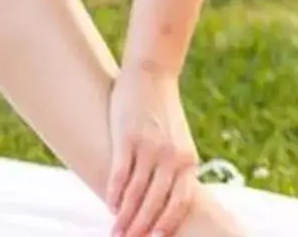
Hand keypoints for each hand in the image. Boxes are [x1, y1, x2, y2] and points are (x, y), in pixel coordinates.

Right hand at [104, 69, 201, 236]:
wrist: (152, 76)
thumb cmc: (163, 115)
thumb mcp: (178, 143)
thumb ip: (174, 170)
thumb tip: (163, 202)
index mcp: (189, 159)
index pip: (181, 201)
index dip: (167, 224)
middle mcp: (172, 156)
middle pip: (156, 202)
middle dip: (140, 227)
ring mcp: (151, 148)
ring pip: (136, 193)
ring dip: (124, 216)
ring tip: (115, 232)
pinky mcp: (128, 139)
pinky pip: (120, 174)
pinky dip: (114, 194)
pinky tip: (109, 206)